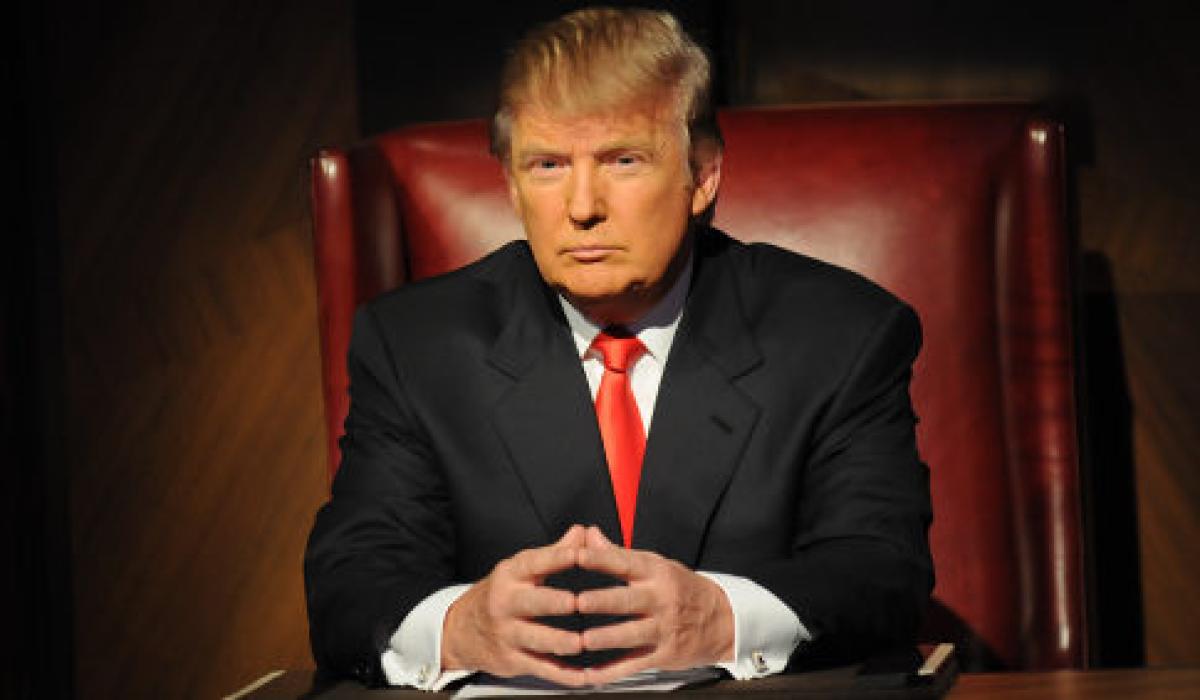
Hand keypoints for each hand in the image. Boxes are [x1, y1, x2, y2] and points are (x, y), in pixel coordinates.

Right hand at [441, 525, 587, 685]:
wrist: (461, 630)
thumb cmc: (502, 595)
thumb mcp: (521, 569)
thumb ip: (555, 552)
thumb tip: (584, 532)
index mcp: (511, 575)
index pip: (534, 563)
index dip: (557, 557)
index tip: (579, 554)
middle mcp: (506, 603)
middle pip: (532, 602)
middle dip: (553, 603)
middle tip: (575, 602)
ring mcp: (508, 634)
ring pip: (536, 639)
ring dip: (559, 642)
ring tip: (581, 643)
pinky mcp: (513, 660)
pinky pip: (541, 668)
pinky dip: (563, 675)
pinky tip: (583, 675)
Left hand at [575, 525, 733, 684]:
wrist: (722, 619)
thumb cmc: (681, 588)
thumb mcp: (656, 565)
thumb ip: (618, 554)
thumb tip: (588, 534)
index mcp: (657, 573)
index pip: (626, 563)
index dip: (602, 559)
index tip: (578, 555)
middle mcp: (661, 599)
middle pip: (629, 601)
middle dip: (603, 601)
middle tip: (578, 602)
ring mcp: (664, 628)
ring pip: (632, 634)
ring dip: (608, 638)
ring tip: (585, 640)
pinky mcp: (665, 654)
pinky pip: (635, 664)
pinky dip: (613, 672)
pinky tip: (592, 674)